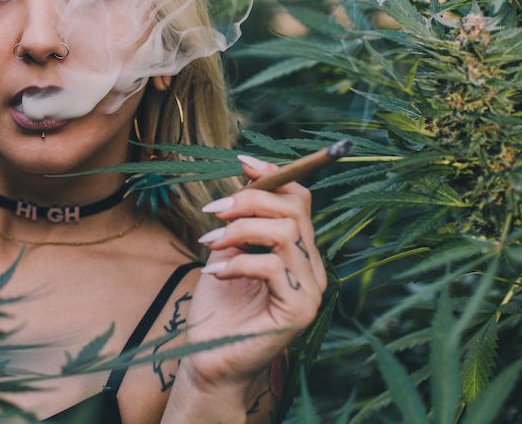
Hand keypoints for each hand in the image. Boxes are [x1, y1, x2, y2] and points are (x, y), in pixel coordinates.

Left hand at [173, 155, 325, 411]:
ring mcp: (310, 290)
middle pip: (294, 211)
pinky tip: (216, 272)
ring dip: (240, 230)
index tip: (242, 162)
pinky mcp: (299, 311)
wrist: (209, 359)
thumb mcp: (226, 253)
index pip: (300, 201)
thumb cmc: (218, 308)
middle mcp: (312, 268)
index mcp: (299, 252)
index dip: (274, 176)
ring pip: (285, 233)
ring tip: (210, 243)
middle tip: (213, 211)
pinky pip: (273, 267)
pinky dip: (239, 262)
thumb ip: (239, 222)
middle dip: (250, 201)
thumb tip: (241, 178)